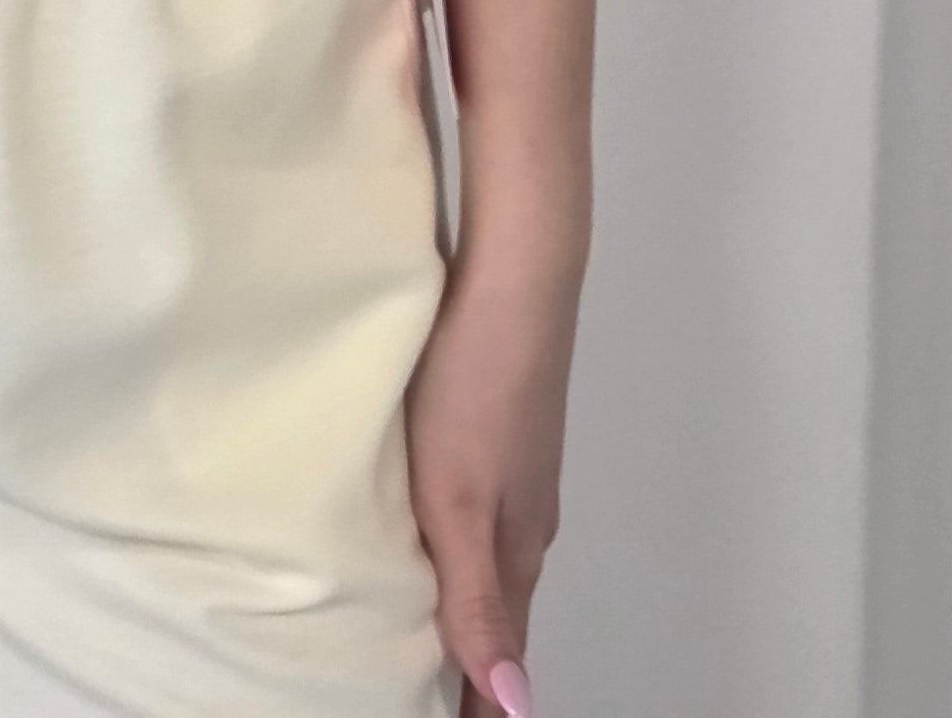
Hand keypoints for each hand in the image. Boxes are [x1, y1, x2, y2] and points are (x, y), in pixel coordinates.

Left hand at [403, 244, 574, 709]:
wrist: (516, 276)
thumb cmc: (477, 383)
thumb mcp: (460, 502)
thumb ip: (477, 601)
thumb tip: (516, 706)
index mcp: (516, 549)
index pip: (500, 654)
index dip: (478, 703)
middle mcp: (526, 520)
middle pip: (500, 616)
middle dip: (473, 668)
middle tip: (428, 700)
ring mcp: (519, 473)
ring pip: (491, 565)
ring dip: (466, 610)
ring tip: (425, 642)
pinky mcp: (504, 434)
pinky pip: (483, 517)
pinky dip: (461, 553)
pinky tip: (432, 542)